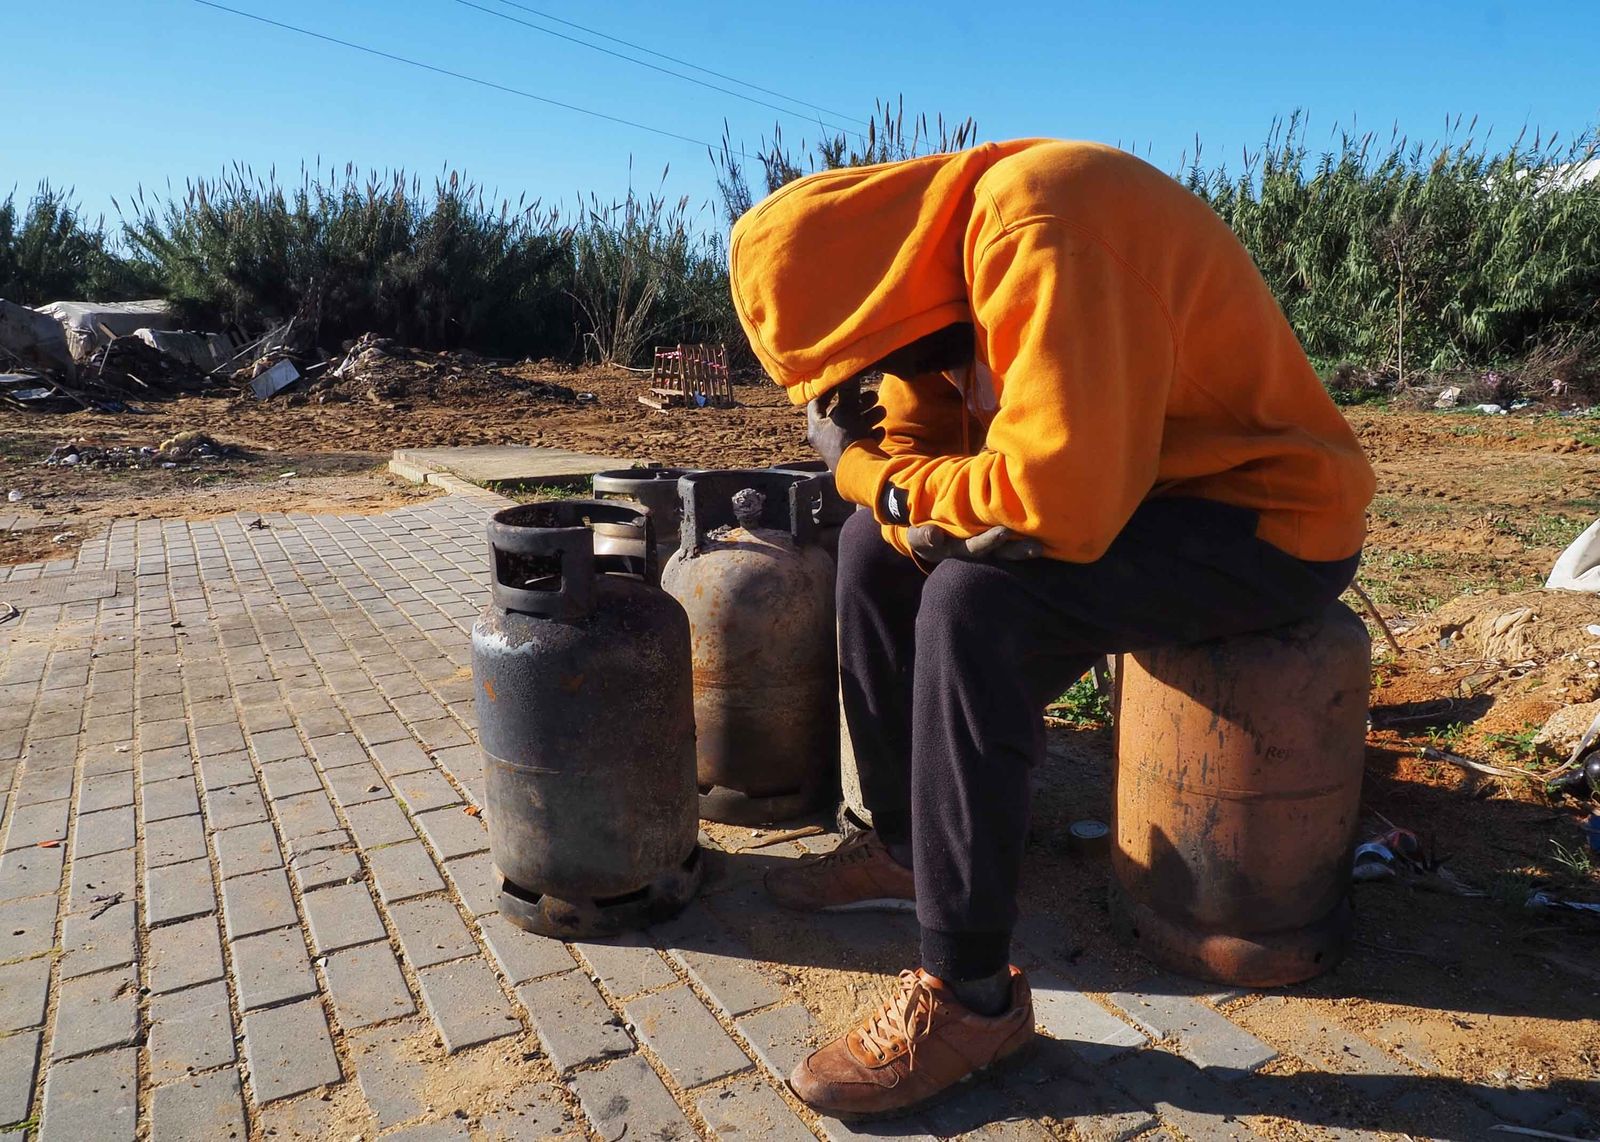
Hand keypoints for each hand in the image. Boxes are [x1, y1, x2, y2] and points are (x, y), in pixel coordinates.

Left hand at [807, 380, 884, 470]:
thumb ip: (848, 392)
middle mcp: (825, 440)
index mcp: (817, 428)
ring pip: (854, 427)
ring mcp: (840, 450)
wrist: (860, 473)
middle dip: (858, 404)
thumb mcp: (848, 411)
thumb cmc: (848, 439)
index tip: (843, 381)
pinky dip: (871, 434)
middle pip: (841, 415)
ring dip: (869, 417)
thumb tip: (849, 373)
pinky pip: (862, 441)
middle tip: (872, 397)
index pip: (817, 404)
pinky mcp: (854, 459)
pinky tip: (880, 431)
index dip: (829, 390)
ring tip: (881, 411)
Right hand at [906, 523, 1042, 563]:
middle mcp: (977, 550)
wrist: (927, 530)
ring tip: (1043, 546)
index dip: (989, 541)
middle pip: (1001, 553)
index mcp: (960, 550)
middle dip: (1017, 550)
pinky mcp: (994, 536)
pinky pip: (1012, 538)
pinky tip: (1046, 531)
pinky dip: (1026, 536)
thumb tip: (933, 535)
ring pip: (1009, 549)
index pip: (977, 547)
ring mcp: (987, 545)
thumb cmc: (922, 532)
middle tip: (1036, 547)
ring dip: (1025, 548)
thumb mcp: (917, 535)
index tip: (1002, 531)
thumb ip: (922, 537)